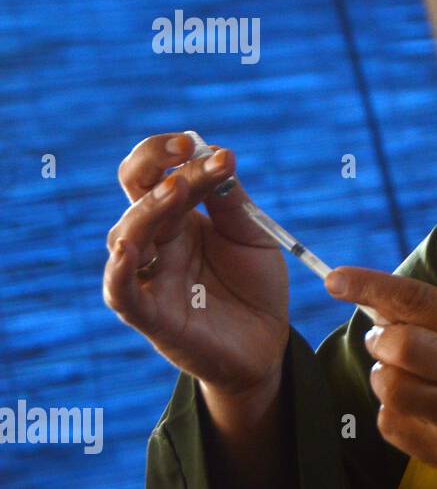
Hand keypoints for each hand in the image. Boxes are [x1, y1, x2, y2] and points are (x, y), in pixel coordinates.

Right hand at [102, 133, 289, 400]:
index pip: (160, 174)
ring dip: (148, 210)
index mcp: (178, 218)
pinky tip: (127, 251)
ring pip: (127, 237)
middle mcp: (157, 243)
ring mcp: (151, 277)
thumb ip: (231, 202)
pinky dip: (118, 272)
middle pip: (139, 196)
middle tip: (188, 151)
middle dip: (158, 168)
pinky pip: (121, 294)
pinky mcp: (152, 316)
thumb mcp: (251, 235)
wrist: (267, 342)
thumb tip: (217, 155)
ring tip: (176, 189)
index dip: (174, 155)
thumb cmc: (254, 285)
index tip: (206, 146)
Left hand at [325, 267, 436, 488]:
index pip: (417, 300)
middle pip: (398, 346)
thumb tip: (383, 307)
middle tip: (387, 345)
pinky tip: (419, 412)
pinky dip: (393, 414)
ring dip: (385, 379)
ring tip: (409, 381)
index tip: (336, 280)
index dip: (370, 286)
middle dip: (380, 342)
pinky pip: (391, 424)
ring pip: (388, 388)